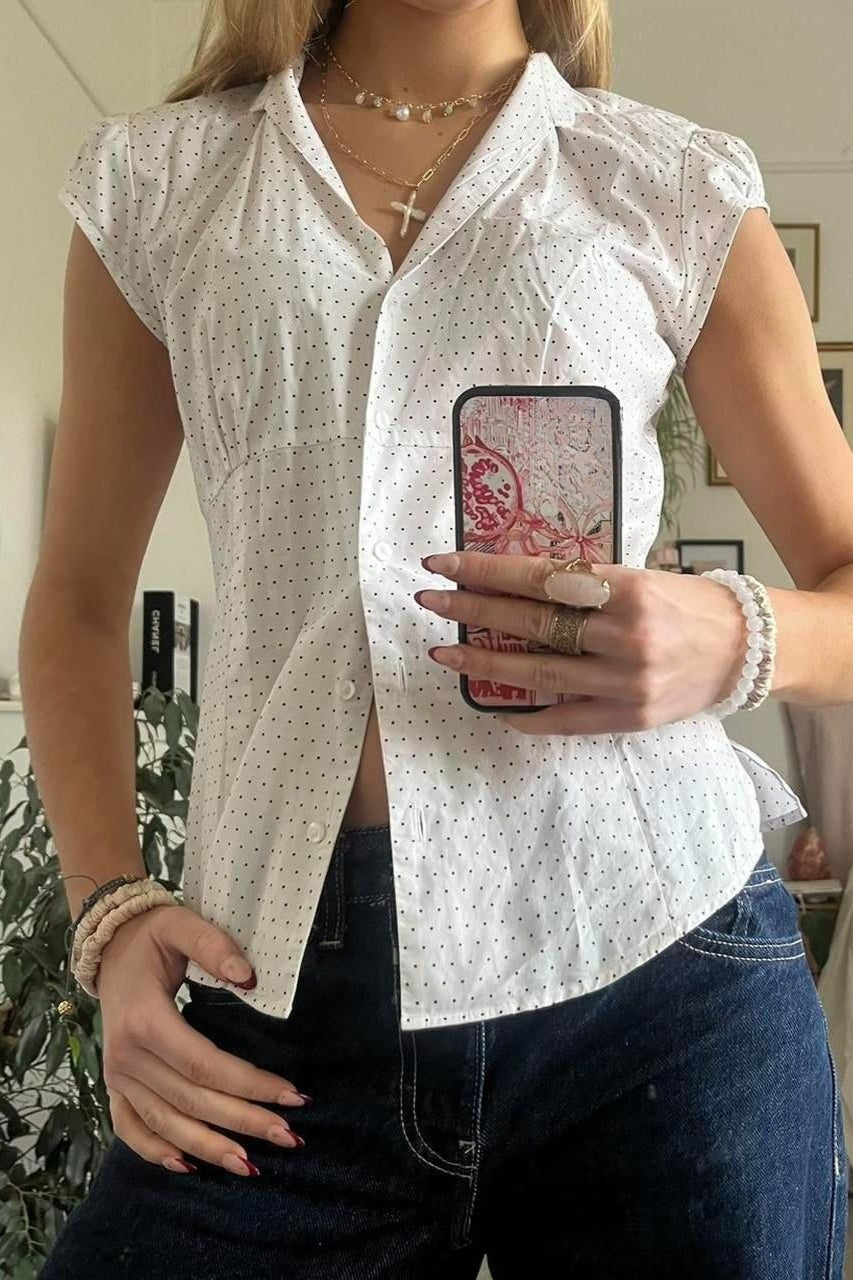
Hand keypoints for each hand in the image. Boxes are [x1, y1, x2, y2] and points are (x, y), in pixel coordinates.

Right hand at [97, 903, 308, 1176]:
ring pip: (165, 1123)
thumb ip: (213, 946)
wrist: (108, 947)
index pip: (203, 1064)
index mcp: (145, 1020)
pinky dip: (154, 1152)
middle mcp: (126, 1056)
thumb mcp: (181, 925)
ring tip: (250, 1165)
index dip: (248, 1083)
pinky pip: (130, 1129)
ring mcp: (117, 1076)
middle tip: (288, 1136)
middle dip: (243, 1121)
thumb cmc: (152, 936)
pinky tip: (188, 1167)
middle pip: (191, 1100)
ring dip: (208, 1148)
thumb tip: (249, 977)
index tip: (292, 1095)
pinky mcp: (114, 1086)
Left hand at [416, 550, 745, 733]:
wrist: (748, 651)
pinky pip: (563, 720)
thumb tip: (517, 579)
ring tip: (444, 652)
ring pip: (537, 674)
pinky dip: (525, 715)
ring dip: (483, 662)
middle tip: (431, 600)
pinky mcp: (628, 719)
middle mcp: (624, 636)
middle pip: (530, 623)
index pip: (540, 577)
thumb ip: (585, 583)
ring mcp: (625, 683)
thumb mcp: (639, 576)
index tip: (445, 564)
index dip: (487, 570)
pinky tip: (491, 705)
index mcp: (626, 589)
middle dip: (473, 609)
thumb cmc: (690, 604)